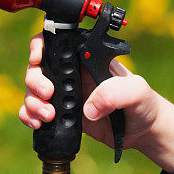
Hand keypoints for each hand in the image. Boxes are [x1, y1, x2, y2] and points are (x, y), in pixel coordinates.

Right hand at [18, 32, 173, 171]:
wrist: (143, 131)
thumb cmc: (144, 104)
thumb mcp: (137, 91)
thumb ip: (116, 93)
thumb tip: (89, 108)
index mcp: (87, 59)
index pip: (57, 42)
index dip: (40, 46)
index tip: (38, 58)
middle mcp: (73, 74)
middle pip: (38, 67)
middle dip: (35, 80)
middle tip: (49, 93)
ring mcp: (66, 94)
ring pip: (33, 91)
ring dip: (32, 101)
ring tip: (48, 115)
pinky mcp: (62, 115)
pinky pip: (36, 112)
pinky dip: (29, 116)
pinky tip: (38, 124)